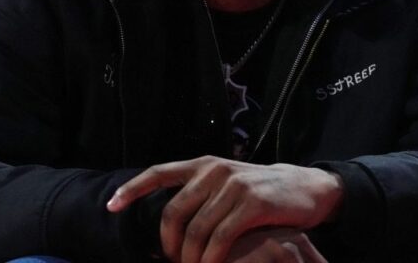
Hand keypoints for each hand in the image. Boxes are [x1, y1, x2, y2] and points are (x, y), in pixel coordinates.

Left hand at [107, 156, 342, 262]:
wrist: (306, 189)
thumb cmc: (260, 195)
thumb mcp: (227, 185)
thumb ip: (199, 195)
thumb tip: (166, 222)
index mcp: (204, 164)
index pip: (159, 173)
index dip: (132, 190)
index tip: (111, 207)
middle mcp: (215, 170)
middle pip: (173, 213)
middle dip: (168, 245)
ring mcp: (235, 186)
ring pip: (195, 231)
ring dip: (190, 258)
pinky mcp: (253, 203)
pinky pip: (220, 238)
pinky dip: (211, 259)